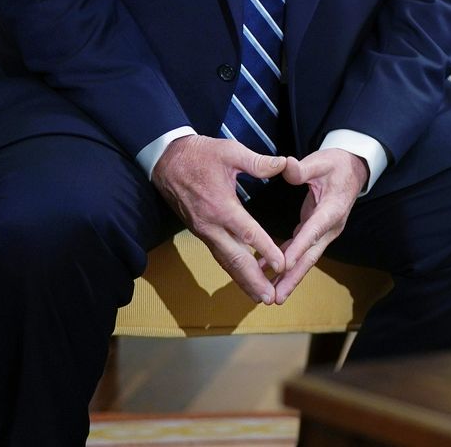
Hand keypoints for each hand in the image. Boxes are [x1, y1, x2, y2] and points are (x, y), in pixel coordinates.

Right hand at [151, 136, 287, 303]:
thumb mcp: (231, 152)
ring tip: (260, 296)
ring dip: (242, 280)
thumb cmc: (200, 154)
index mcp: (221, 206)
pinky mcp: (201, 231)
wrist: (166, 160)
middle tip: (270, 298)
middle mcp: (211, 225)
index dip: (266, 250)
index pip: (247, 233)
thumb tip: (285, 164)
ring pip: (225, 261)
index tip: (282, 265)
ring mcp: (204, 231)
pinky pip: (219, 254)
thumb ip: (258, 162)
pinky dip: (233, 269)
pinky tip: (245, 277)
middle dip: (253, 280)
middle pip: (234, 258)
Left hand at [271, 147, 368, 303]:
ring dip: (289, 277)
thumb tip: (286, 166)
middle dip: (293, 277)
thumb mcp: (321, 161)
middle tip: (277, 297)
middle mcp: (330, 226)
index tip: (284, 266)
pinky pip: (300, 249)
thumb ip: (303, 168)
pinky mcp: (316, 230)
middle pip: (311, 255)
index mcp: (332, 208)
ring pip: (306, 258)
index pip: (314, 231)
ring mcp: (324, 231)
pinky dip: (284, 261)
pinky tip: (266, 271)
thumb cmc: (338, 164)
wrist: (354, 168)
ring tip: (271, 296)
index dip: (299, 248)